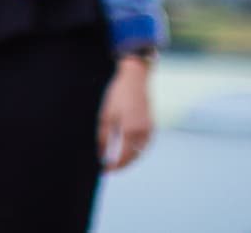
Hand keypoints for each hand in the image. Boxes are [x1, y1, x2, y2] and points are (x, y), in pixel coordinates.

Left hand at [98, 56, 153, 170]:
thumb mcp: (105, 116)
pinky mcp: (151, 125)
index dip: (114, 166)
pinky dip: (137, 150)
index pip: (123, 157)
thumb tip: (100, 155)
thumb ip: (102, 137)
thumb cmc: (117, 95)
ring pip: (141, 152)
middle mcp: (143, 133)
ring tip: (117, 161)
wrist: (135, 79)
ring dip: (131, 159)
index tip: (105, 170)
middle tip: (110, 168)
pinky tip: (128, 149)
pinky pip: (145, 144)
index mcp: (130, 131)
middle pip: (134, 157)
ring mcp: (149, 129)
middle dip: (122, 165)